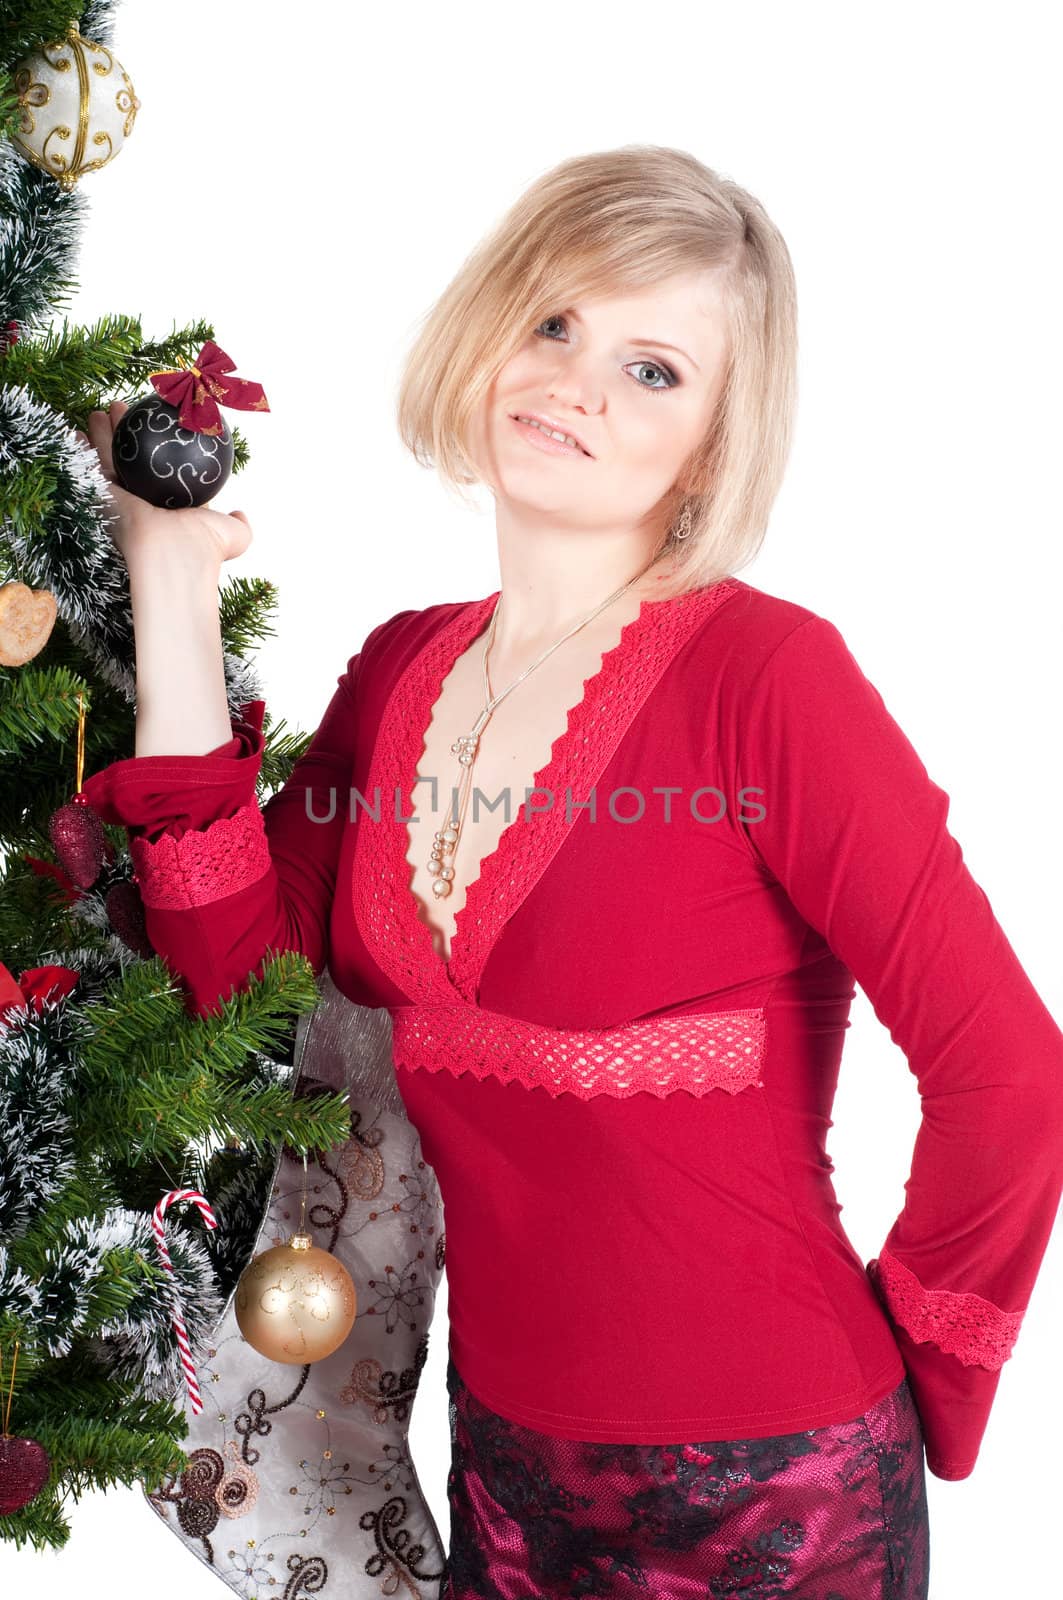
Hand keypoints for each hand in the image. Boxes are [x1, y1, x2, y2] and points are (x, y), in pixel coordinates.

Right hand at [75, 400, 253, 569]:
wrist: (174, 554)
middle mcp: (146, 499)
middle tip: (123, 409)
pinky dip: (83, 446)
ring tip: (101, 411)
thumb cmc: (205, 545)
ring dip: (105, 433)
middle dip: (127, 432)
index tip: (159, 425)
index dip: (160, 446)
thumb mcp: (235, 534)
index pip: (163, 468)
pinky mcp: (103, 494)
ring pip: (110, 456)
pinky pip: (91, 464)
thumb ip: (241, 524)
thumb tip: (241, 513)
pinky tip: (77, 431)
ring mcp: (123, 497)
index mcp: (172, 504)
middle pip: (133, 457)